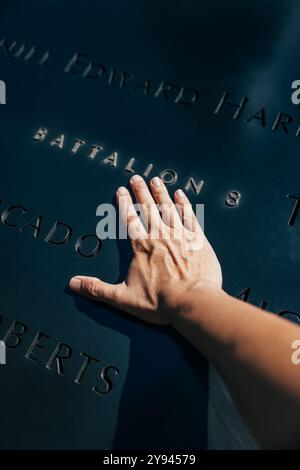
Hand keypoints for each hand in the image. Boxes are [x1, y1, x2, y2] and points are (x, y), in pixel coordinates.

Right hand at [69, 175, 221, 324]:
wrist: (193, 303)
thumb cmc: (160, 302)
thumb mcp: (123, 298)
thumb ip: (98, 289)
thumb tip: (73, 283)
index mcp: (141, 246)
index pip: (130, 219)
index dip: (124, 203)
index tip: (121, 190)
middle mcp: (160, 236)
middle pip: (148, 208)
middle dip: (141, 191)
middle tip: (136, 178)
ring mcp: (180, 235)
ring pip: (168, 208)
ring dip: (161, 193)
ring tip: (155, 180)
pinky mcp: (198, 240)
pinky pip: (189, 216)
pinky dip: (184, 204)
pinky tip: (180, 196)